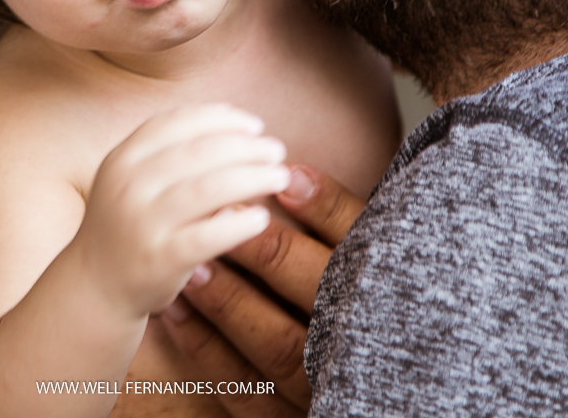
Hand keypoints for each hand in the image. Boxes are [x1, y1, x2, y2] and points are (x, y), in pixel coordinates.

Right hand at [70, 104, 290, 319]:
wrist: (96, 286)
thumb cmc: (132, 224)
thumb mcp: (136, 180)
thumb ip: (174, 153)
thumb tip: (241, 126)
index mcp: (123, 157)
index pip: (178, 122)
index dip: (221, 118)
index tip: (254, 125)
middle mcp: (128, 185)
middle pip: (200, 152)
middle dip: (246, 146)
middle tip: (277, 150)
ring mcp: (142, 222)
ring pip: (209, 189)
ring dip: (253, 177)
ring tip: (280, 176)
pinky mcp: (159, 259)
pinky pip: (209, 236)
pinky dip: (240, 223)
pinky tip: (263, 219)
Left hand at [160, 164, 363, 416]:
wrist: (380, 388)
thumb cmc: (367, 304)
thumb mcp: (376, 259)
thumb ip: (342, 221)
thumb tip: (291, 175)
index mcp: (391, 300)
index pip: (361, 251)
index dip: (325, 210)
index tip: (283, 176)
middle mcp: (361, 346)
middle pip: (317, 297)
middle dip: (268, 254)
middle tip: (220, 212)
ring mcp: (326, 389)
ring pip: (277, 346)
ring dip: (229, 302)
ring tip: (193, 265)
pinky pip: (246, 391)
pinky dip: (207, 350)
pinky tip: (176, 313)